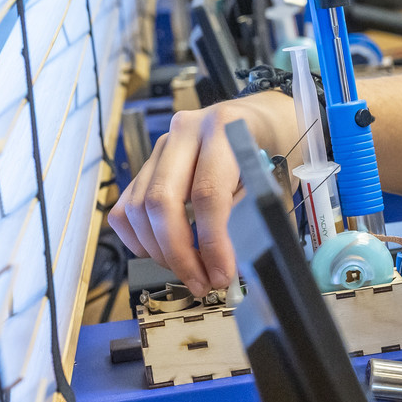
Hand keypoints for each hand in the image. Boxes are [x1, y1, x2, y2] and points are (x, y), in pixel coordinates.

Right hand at [108, 94, 294, 295]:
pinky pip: (125, 207)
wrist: (261, 118)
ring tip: (190, 272)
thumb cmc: (274, 148)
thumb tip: (228, 264)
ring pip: (139, 207)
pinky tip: (163, 254)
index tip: (221, 275)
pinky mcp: (146, 165)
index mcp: (223, 130)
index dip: (212, 242)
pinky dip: (138, 238)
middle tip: (201, 283)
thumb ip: (252, 214)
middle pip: (162, 201)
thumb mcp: (275, 177)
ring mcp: (159, 148)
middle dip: (178, 253)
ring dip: (160, 251)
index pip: (206, 194)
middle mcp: (183, 133)